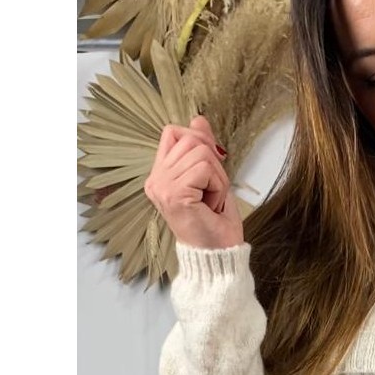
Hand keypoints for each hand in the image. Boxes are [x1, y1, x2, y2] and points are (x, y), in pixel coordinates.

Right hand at [144, 114, 243, 250]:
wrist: (217, 256)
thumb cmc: (215, 224)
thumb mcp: (211, 179)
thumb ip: (203, 149)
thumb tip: (198, 118)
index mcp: (160, 175)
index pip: (173, 132)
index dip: (198, 141)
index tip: (210, 169)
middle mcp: (155, 179)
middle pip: (190, 138)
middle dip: (213, 163)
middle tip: (212, 192)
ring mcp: (162, 186)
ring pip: (201, 152)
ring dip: (217, 178)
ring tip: (211, 201)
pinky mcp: (174, 193)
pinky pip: (205, 168)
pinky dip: (218, 186)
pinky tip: (211, 205)